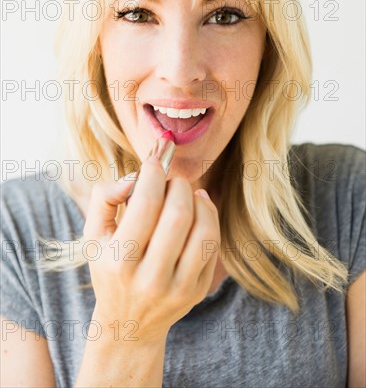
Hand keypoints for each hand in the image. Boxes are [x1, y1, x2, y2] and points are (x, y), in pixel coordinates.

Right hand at [83, 155, 220, 345]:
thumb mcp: (93, 236)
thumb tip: (134, 177)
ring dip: (198, 200)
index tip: (155, 160)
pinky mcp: (197, 291)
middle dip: (178, 185)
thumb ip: (104, 198)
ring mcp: (178, 288)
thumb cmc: (109, 269)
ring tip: (187, 194)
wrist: (128, 323)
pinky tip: (199, 208)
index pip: (146, 204)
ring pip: (204, 230)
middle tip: (172, 181)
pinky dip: (210, 218)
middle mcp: (151, 278)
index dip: (154, 173)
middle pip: (179, 214)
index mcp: (120, 261)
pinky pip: (213, 244)